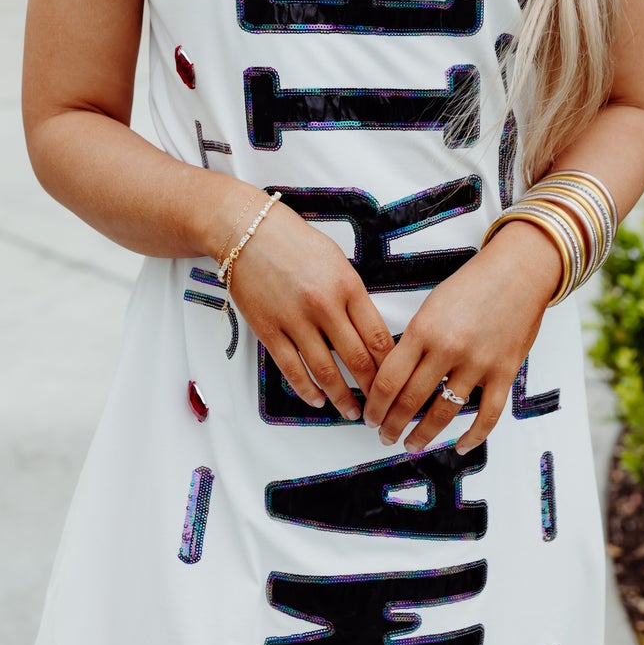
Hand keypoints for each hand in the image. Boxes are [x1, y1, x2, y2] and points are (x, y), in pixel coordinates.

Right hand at [225, 196, 393, 420]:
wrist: (247, 231)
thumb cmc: (295, 243)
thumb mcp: (338, 262)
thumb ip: (355, 297)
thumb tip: (372, 334)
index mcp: (347, 286)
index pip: (378, 337)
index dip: (390, 366)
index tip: (396, 381)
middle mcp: (324, 305)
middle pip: (357, 359)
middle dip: (372, 389)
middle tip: (380, 406)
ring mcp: (294, 320)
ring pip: (325, 371)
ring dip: (341, 397)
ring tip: (351, 413)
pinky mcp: (268, 329)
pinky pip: (291, 368)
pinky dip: (306, 389)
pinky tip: (317, 399)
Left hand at [361, 220, 562, 454]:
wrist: (519, 271)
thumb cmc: (472, 284)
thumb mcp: (431, 305)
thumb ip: (415, 340)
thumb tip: (395, 377)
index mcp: (423, 329)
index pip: (389, 379)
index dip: (375, 405)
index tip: (370, 416)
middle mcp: (448, 348)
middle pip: (410, 400)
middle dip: (391, 424)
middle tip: (384, 436)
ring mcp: (478, 363)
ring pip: (443, 413)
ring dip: (423, 435)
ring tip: (411, 445)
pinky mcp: (504, 372)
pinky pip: (487, 415)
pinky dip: (473, 436)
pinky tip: (460, 446)